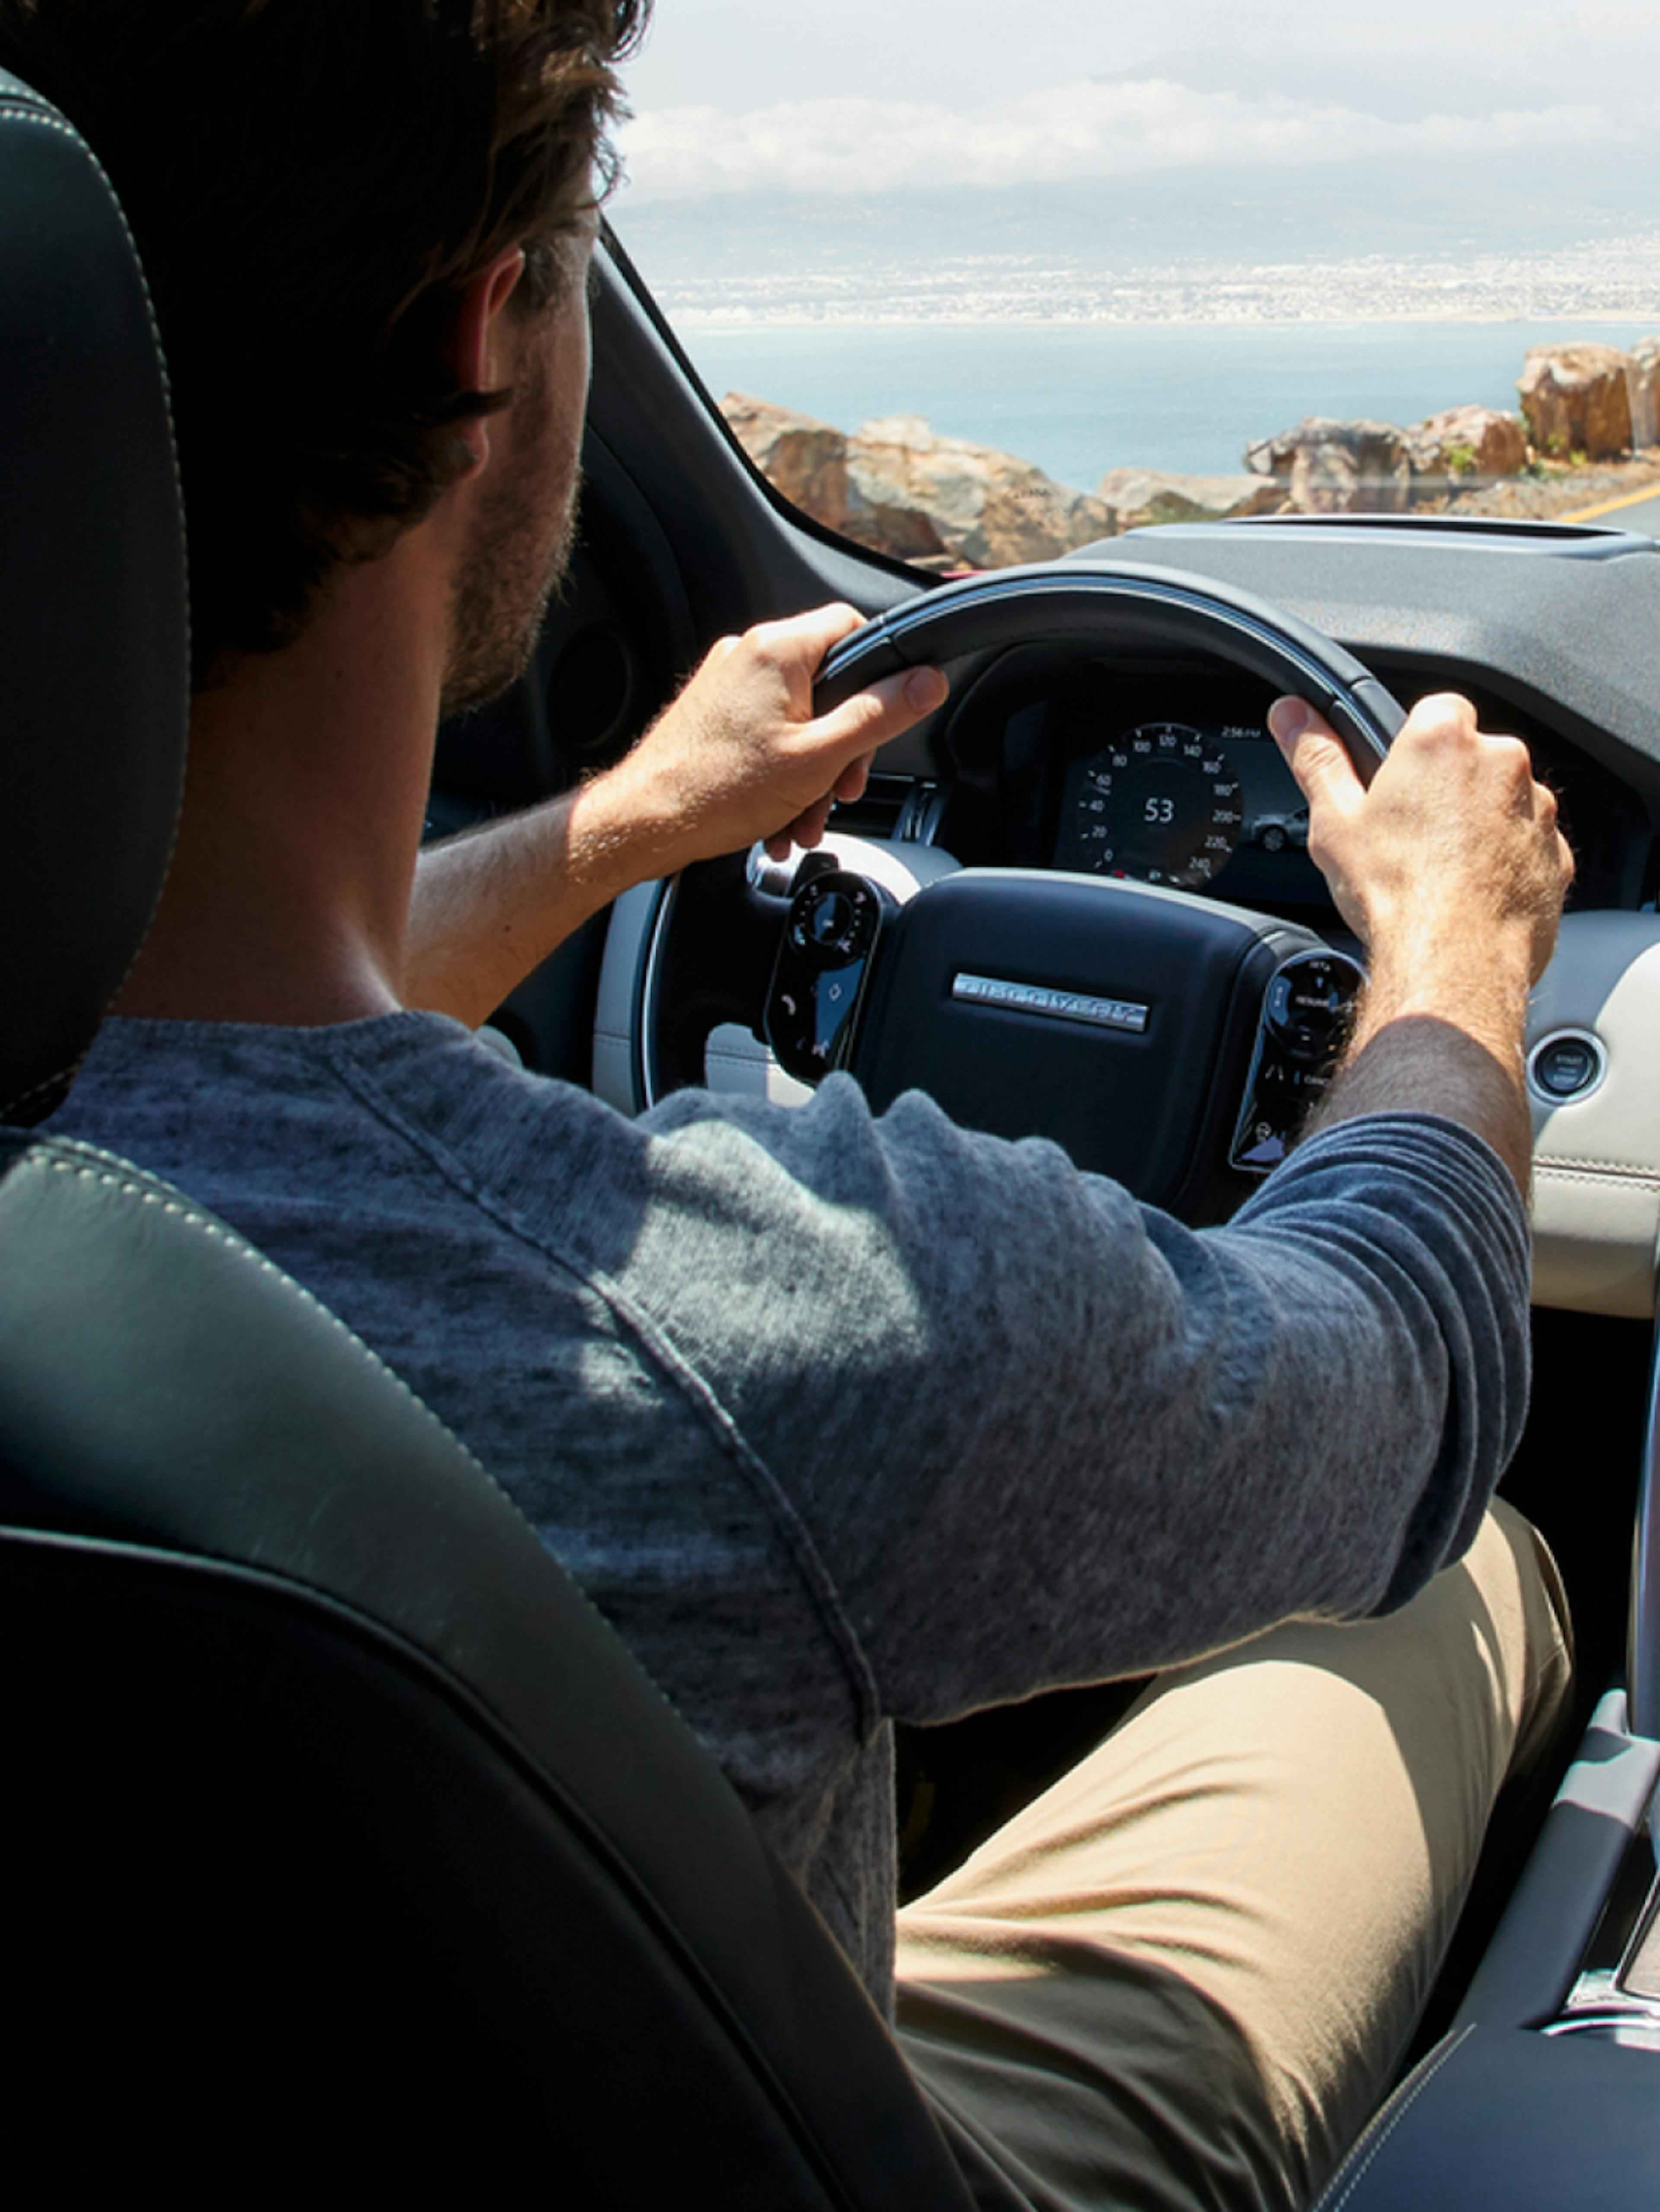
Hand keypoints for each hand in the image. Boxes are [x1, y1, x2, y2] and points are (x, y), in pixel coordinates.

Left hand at [602, 603, 948, 869]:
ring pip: (799, 719)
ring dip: (813, 773)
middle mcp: (749, 655)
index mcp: (778, 650)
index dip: (881, 669)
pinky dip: (781, 775)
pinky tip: (778, 817)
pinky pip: (767, 736)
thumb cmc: (716, 791)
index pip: (852, 626)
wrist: (645, 823)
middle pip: (829, 684)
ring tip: (803, 817)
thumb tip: (927, 682)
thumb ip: (881, 715)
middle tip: (841, 789)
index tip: (890, 711)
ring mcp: (728, 685)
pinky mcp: (713, 715)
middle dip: (843, 746)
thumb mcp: (821, 757)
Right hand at [1268, 693, 1572, 987]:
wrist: (1453, 961)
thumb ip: (1316, 758)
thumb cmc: (1396, 891)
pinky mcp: (1556, 855)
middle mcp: (1502, 762)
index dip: (1411, 748)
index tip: (1396, 782)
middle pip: (1470, 758)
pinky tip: (1468, 893)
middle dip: (1444, 789)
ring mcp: (1537, 810)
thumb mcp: (1334, 820)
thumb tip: (1290, 715)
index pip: (1434, 711)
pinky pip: (1525, 847)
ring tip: (1437, 871)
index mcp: (1443, 739)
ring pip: (1501, 803)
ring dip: (1475, 826)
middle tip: (1409, 835)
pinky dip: (1502, 864)